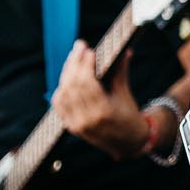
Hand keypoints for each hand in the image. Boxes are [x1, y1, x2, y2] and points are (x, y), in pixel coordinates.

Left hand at [51, 42, 152, 159]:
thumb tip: (124, 50)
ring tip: (74, 58)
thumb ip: (121, 71)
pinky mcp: (71, 127)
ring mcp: (76, 125)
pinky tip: (66, 78)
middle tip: (80, 47)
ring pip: (63, 93)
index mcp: (103, 111)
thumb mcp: (126, 94)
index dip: (85, 64)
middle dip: (74, 63)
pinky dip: (60, 89)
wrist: (128, 143)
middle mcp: (86, 120)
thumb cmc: (130, 117)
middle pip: (73, 86)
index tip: (89, 50)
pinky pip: (59, 105)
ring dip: (66, 73)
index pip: (87, 83)